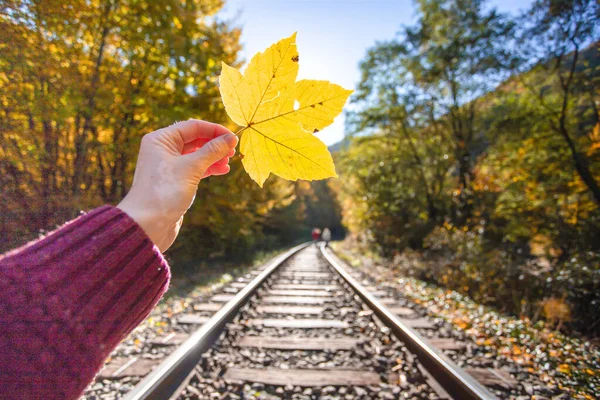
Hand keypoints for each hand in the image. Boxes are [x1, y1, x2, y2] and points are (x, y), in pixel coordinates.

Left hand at [117, 119, 237, 251]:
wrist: (147, 224)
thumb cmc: (165, 192)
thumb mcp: (191, 168)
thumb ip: (212, 151)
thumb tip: (230, 138)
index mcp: (160, 139)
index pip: (192, 126)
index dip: (214, 130)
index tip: (233, 137)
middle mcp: (163, 149)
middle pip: (195, 139)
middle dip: (215, 144)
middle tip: (233, 151)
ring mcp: (168, 166)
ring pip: (196, 155)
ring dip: (213, 157)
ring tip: (229, 162)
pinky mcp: (175, 180)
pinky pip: (195, 168)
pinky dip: (208, 168)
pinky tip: (222, 170)